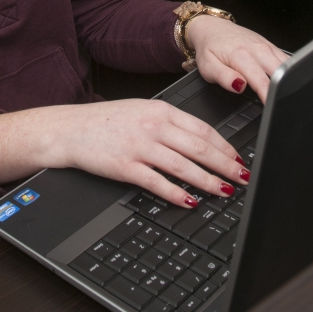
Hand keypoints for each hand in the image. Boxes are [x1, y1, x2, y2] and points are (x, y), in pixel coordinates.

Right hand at [0, 100, 249, 207]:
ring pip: (183, 165)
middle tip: (243, 177)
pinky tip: (190, 201)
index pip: (202, 129)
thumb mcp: (141, 111)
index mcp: (161, 110)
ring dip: (208, 180)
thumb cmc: (105, 121)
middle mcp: (153, 126)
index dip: (225, 146)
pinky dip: (177, 193)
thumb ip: (170, 123)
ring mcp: (139, 146)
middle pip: (199, 147)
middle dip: (225, 165)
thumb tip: (201, 141)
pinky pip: (157, 182)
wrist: (70, 129)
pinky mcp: (125, 166)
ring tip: (225, 191)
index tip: (239, 159)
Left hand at [186, 15, 289, 102]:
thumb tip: (239, 86)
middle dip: (283, 90)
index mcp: (242, 56)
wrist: (211, 28)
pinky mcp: (271, 45)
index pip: (262, 81)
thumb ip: (224, 77)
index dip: (269, 96)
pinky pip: (286, 59)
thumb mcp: (208, 67)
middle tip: (280, 106)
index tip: (272, 108)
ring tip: (284, 96)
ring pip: (287, 65)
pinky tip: (286, 81)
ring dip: (288, 80)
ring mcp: (266, 46)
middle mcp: (257, 49)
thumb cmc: (209, 48)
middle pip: (280, 73)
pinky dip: (289, 71)